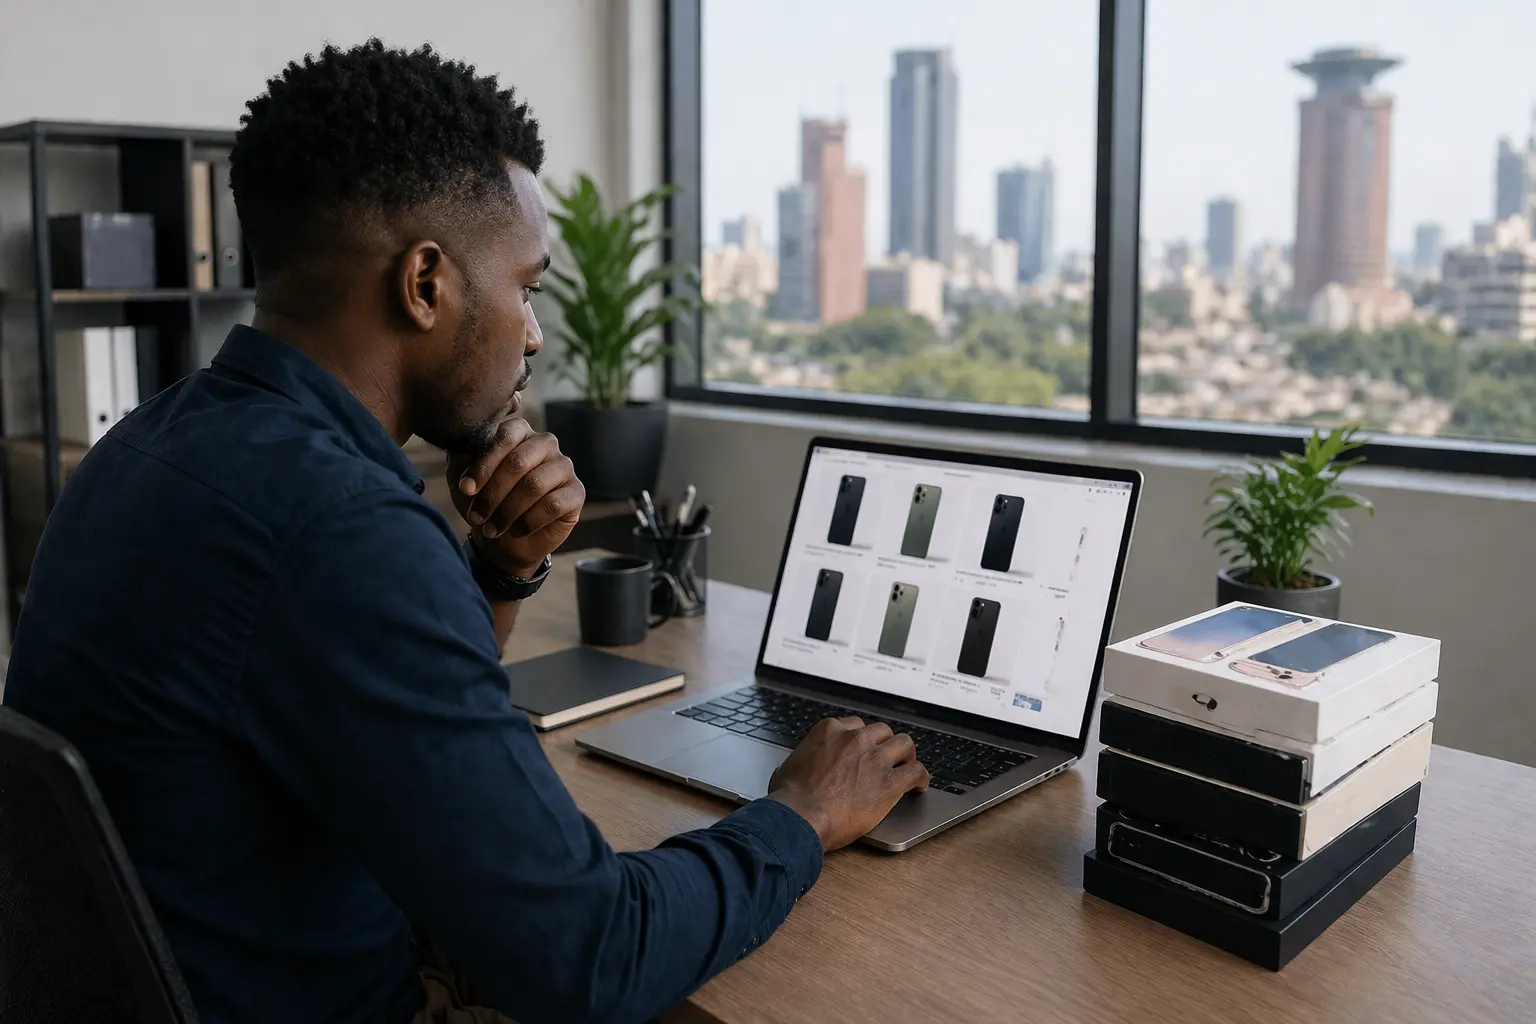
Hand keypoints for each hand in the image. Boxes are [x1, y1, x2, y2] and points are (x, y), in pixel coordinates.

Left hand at [446, 419, 584, 575]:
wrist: (505, 539)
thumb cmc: (485, 501)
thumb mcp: (465, 480)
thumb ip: (462, 459)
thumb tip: (464, 447)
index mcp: (519, 431)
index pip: (505, 436)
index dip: (484, 464)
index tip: (466, 489)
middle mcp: (545, 443)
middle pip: (518, 462)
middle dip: (493, 493)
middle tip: (476, 517)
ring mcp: (564, 466)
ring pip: (535, 484)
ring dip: (508, 511)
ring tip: (492, 529)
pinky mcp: (576, 492)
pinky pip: (553, 504)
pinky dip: (528, 522)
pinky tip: (516, 530)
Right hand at [767, 717, 928, 851]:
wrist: (801, 817)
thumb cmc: (790, 798)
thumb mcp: (788, 767)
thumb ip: (802, 761)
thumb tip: (796, 769)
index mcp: (830, 731)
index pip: (856, 726)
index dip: (863, 739)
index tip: (865, 748)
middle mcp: (856, 739)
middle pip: (882, 732)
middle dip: (886, 744)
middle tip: (888, 757)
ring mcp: (875, 759)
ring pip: (904, 744)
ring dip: (907, 755)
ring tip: (908, 765)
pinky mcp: (890, 783)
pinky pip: (916, 772)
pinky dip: (921, 777)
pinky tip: (920, 785)